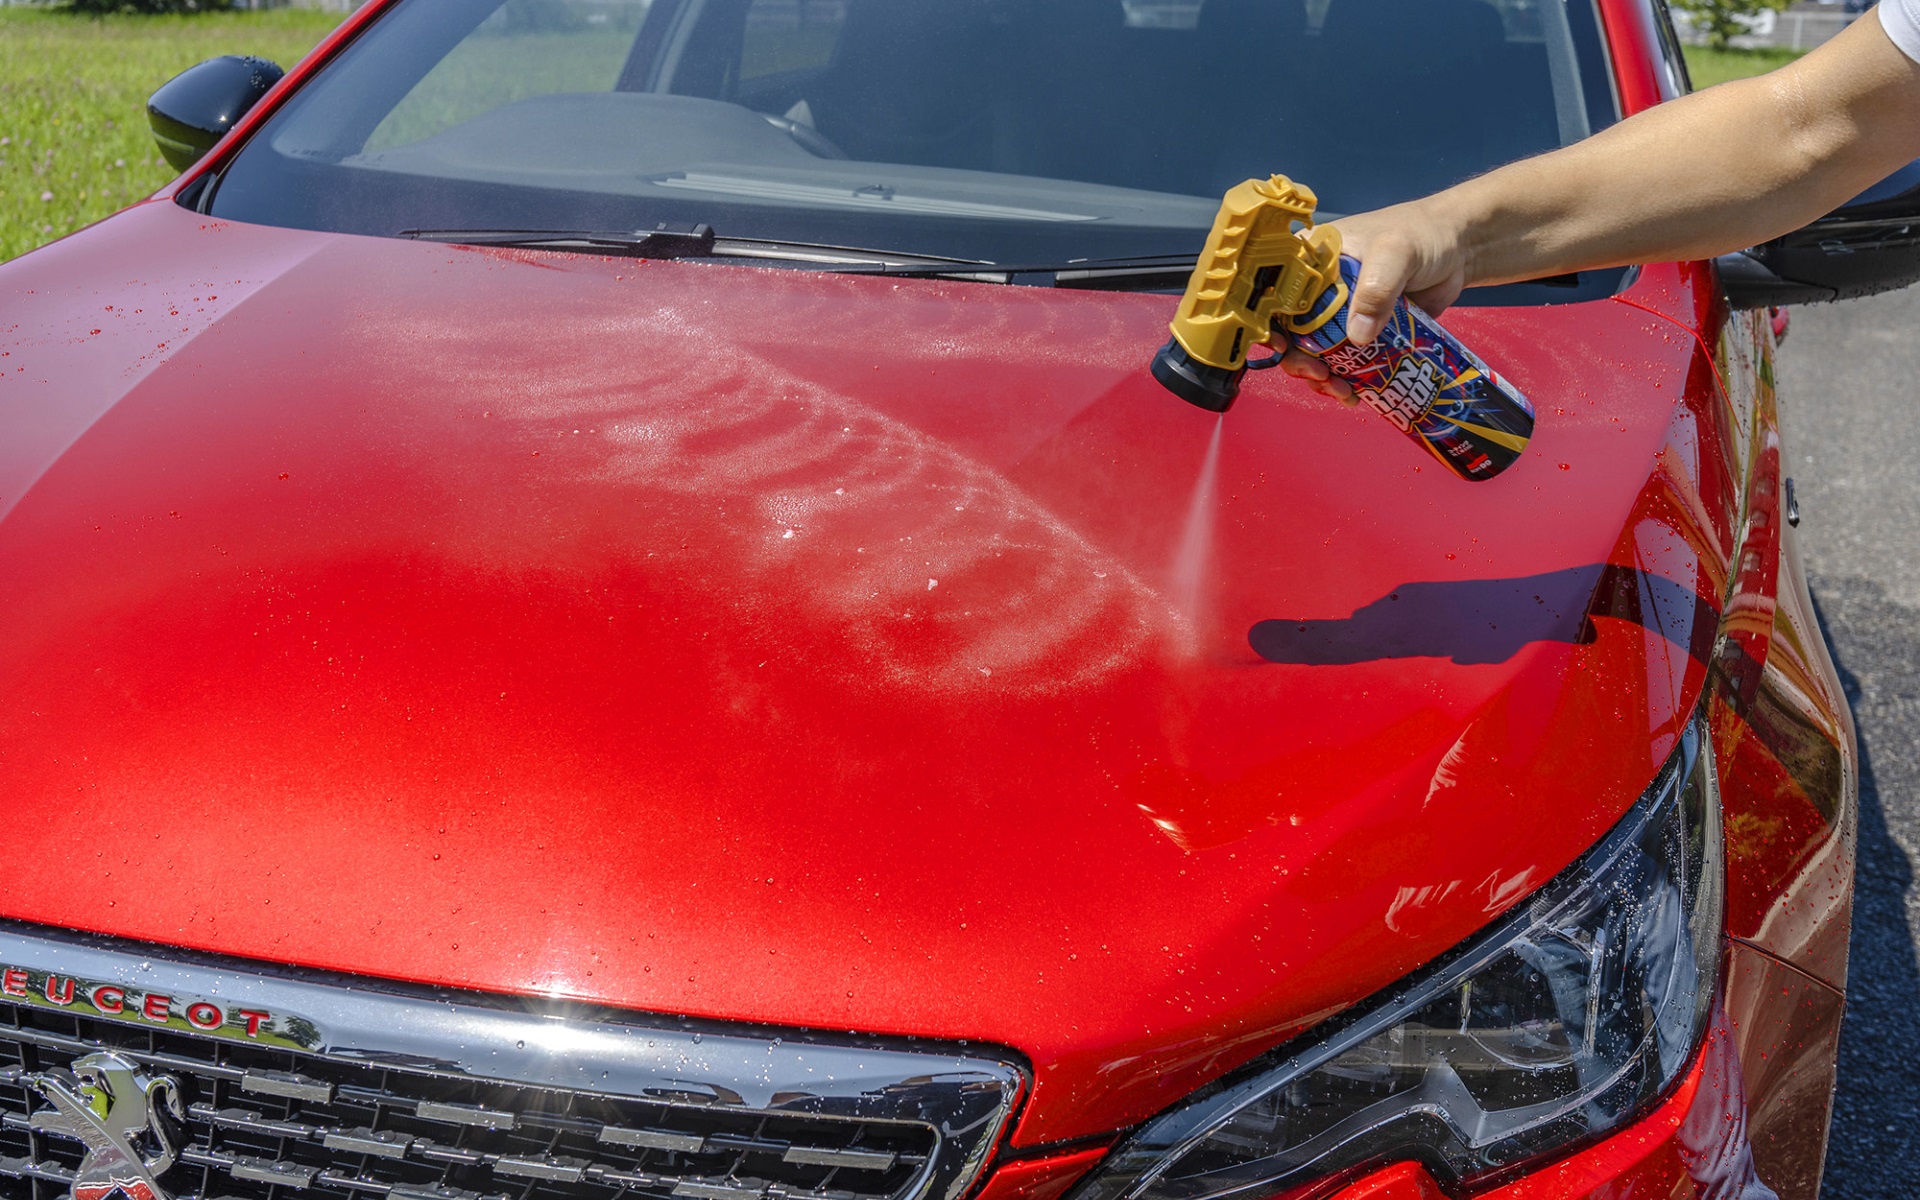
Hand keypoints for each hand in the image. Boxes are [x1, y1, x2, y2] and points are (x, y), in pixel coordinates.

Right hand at [1278, 199, 1472, 404]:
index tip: (1283, 346)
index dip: (1271, 322)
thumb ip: (1376, 289)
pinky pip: (1345, 362)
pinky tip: (1355, 393)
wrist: (1458, 249)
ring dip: (1322, 377)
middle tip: (1320, 374)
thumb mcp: (1396, 252)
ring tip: (1341, 390)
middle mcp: (1320, 289)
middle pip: (1293, 332)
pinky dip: (1345, 381)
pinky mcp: (1363, 333)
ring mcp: (1341, 314)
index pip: (1277, 294)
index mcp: (1313, 260)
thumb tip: (1357, 336)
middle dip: (1300, 360)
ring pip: (1316, 353)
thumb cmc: (1421, 235)